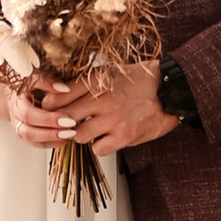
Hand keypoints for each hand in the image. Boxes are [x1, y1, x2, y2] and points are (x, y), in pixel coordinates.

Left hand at [13, 68, 178, 153]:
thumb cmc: (142, 80)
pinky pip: (98, 148)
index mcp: (98, 80)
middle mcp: (103, 99)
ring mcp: (113, 119)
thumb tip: (60, 91)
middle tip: (64, 123)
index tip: (47, 107)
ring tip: (88, 130)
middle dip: (62, 122)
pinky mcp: (124, 136)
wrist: (172, 90)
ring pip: (78, 135)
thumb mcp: (113, 71)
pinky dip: (99, 145)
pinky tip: (106, 138)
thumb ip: (88, 81)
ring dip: (80, 134)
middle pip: (65, 116)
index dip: (50, 103)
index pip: (62, 93)